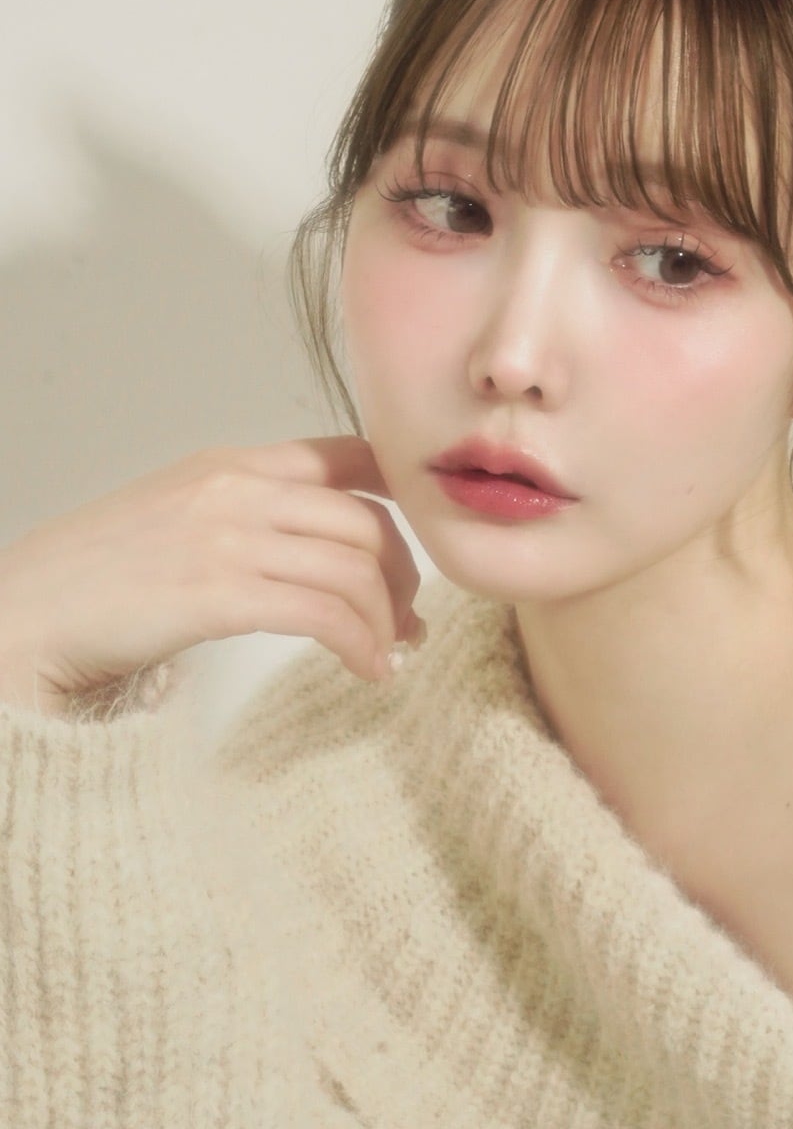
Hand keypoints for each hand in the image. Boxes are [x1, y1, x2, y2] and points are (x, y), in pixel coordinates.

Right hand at [0, 436, 424, 712]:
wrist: (23, 615)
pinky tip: (367, 672)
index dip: (402, 498)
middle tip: (406, 622)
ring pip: (356, 571)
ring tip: (389, 654)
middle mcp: (236, 491)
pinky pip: (327, 615)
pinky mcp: (219, 594)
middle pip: (367, 523)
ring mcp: (227, 540)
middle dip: (404, 577)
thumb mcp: (175, 518)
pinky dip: (363, 647)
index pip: (347, 456)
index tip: (417, 546)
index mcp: (229, 465)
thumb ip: (241, 516)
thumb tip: (308, 549)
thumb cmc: (91, 581)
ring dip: (388, 621)